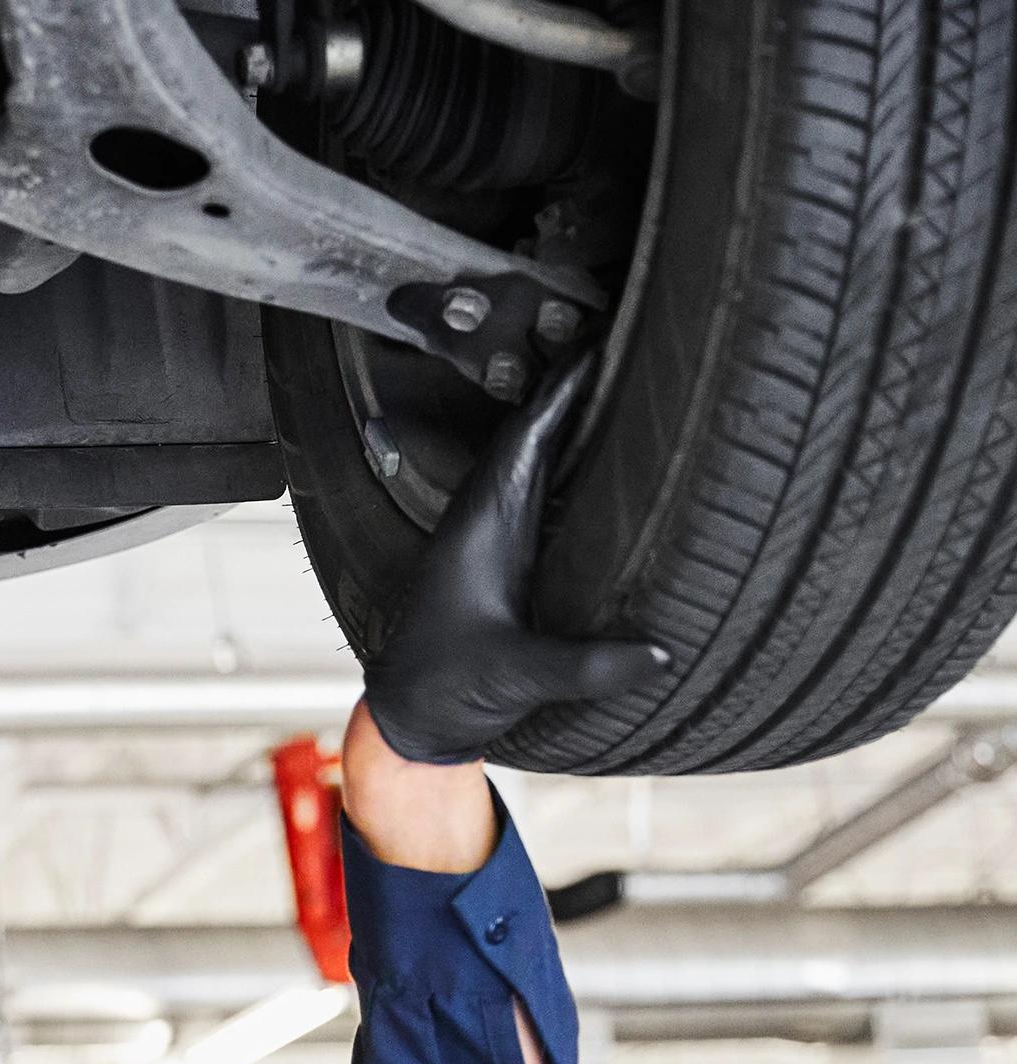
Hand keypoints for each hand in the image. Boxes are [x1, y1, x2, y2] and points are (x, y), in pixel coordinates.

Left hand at [362, 355, 670, 763]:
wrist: (415, 715)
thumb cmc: (446, 689)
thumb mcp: (518, 676)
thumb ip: (584, 666)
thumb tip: (658, 653)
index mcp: (481, 524)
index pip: (524, 437)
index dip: (562, 390)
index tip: (601, 346)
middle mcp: (486, 516)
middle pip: (537, 430)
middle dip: (579, 384)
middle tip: (631, 339)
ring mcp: (498, 530)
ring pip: (542, 455)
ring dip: (580, 416)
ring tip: (630, 376)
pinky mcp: (510, 550)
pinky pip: (548, 486)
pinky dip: (578, 457)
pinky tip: (613, 448)